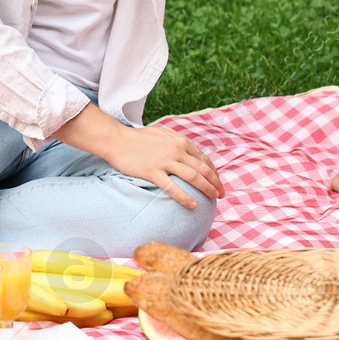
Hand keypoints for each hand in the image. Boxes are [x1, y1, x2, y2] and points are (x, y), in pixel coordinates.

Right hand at [99, 125, 222, 208]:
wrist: (117, 140)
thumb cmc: (138, 138)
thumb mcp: (163, 134)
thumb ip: (177, 142)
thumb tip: (189, 151)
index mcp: (180, 142)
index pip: (204, 159)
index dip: (214, 172)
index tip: (218, 182)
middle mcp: (177, 150)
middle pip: (203, 169)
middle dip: (216, 183)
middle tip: (221, 195)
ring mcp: (165, 161)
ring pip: (193, 177)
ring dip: (207, 189)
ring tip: (213, 199)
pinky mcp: (153, 172)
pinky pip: (173, 187)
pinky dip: (185, 197)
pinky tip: (192, 205)